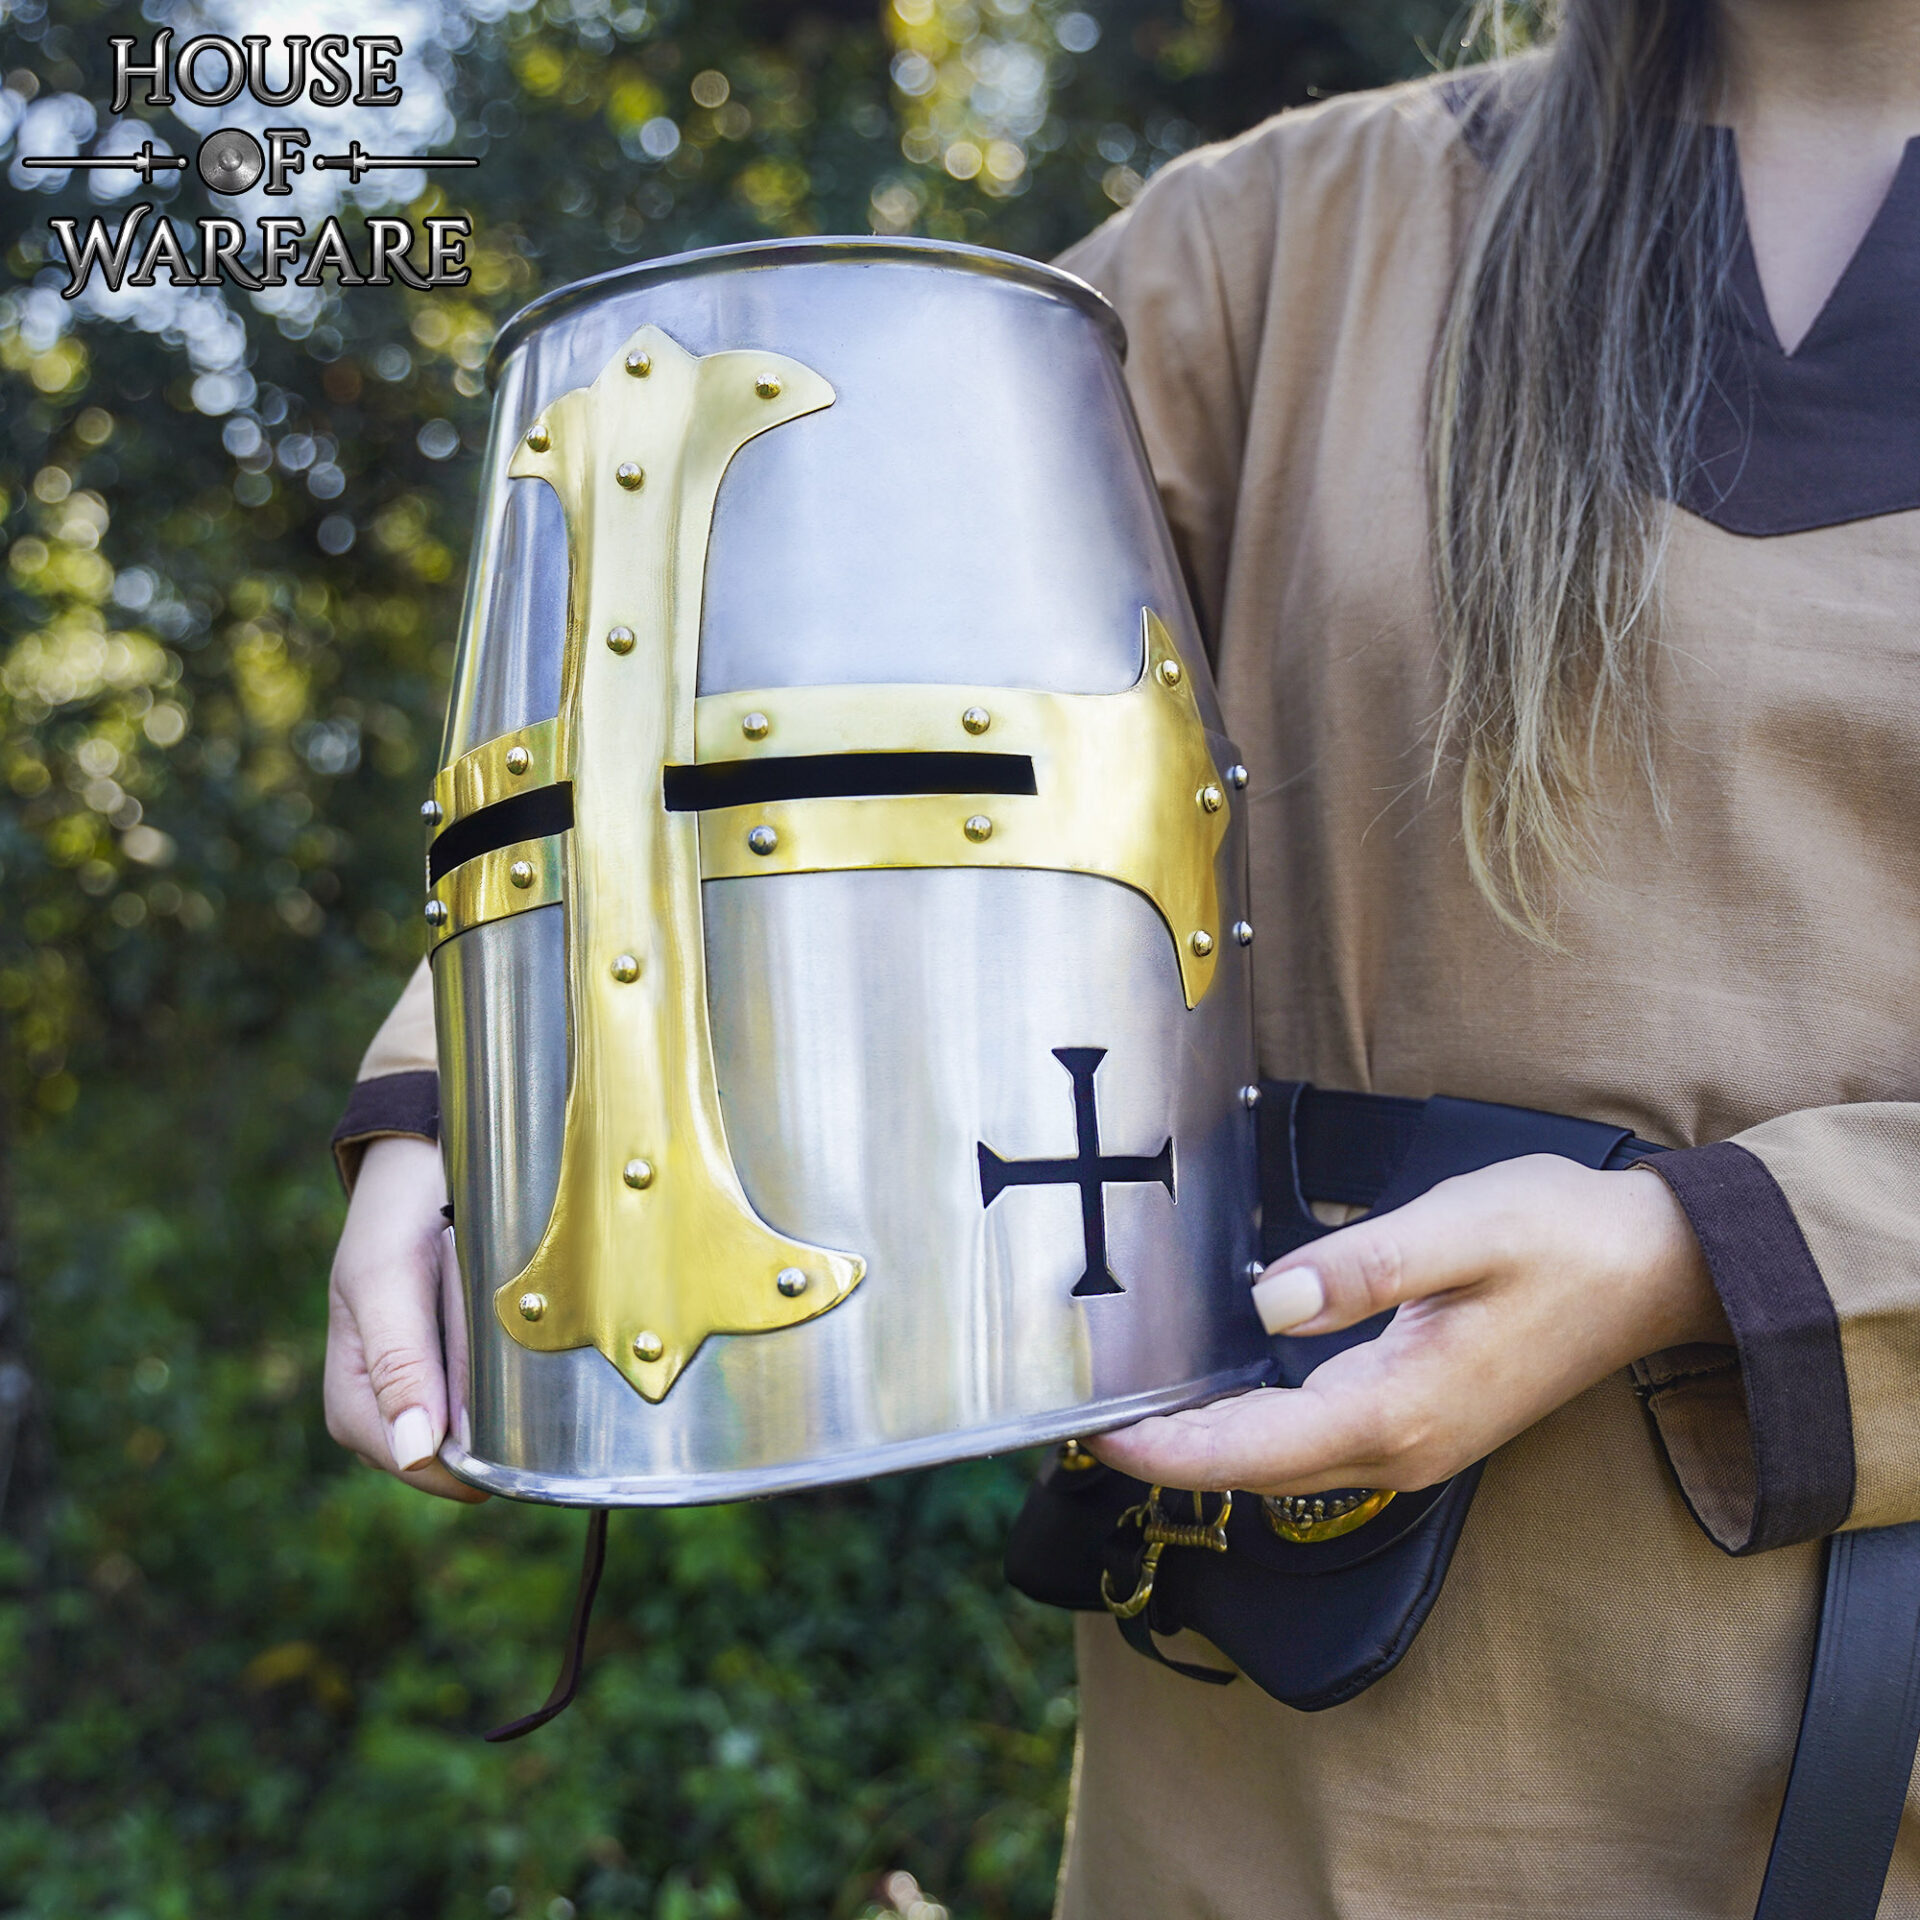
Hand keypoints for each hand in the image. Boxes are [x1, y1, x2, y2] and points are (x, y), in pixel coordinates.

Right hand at [324, 1134, 488, 1503]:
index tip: (497, 1367)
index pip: (426, 1466)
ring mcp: (432, 1394)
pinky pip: (508, 1384)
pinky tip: (508, 1307)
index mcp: (354, 1405)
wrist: (423, 1165)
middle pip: (466, 1449)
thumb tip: (415, 1453)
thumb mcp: (387, 1282)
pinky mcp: (466, 1370)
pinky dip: (518, 1350)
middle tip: (491, 1314)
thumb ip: (399, 1365)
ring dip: (510, 1370)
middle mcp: (392, 1412)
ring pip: (494, 1418)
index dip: (473, 1440)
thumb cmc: (394, 1220)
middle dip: (496, 1398)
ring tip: (490, 1301)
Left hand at [1091, 1156, 1726, 1497]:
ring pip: (1280, 1463)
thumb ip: (1361, 1268)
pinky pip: (1312, 1444)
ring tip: (1126, 1411)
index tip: (1093, 1434)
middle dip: (1167, 1453)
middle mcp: (1400, 1448)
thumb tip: (1269, 1301)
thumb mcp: (1459, 1230)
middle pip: (1254, 1469)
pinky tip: (1214, 1398)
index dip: (1166, 1447)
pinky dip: (1250, 1431)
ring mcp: (1412, 1446)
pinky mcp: (1418, 1426)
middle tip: (1080, 1419)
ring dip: (1204, 1445)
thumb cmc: (1560, 1240)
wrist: (1654, 1270)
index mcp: (1398, 1410)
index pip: (1252, 1447)